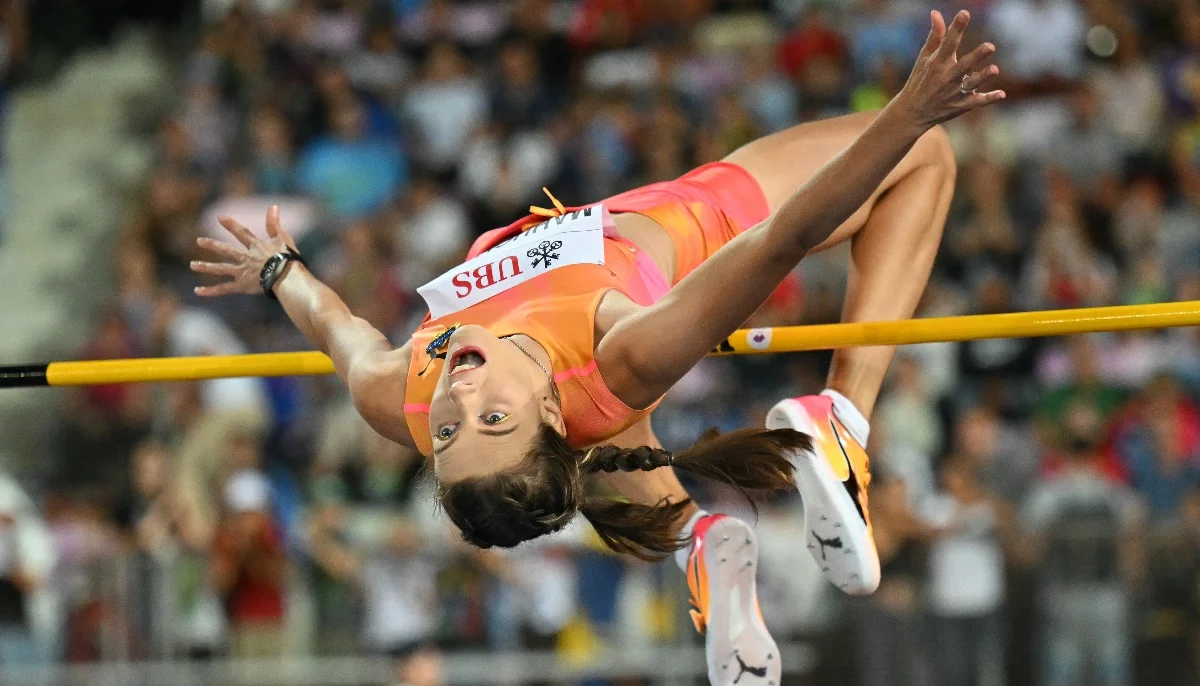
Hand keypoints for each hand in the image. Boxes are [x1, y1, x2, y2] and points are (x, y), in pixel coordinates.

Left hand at [190, 205, 297, 296]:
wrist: (285, 276)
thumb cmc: (288, 258)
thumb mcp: (282, 238)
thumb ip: (274, 223)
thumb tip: (273, 205)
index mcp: (256, 247)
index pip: (241, 233)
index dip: (231, 225)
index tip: (220, 217)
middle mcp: (245, 258)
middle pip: (226, 250)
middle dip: (212, 245)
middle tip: (199, 241)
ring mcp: (242, 272)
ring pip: (221, 268)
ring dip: (206, 267)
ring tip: (192, 265)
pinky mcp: (241, 286)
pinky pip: (224, 288)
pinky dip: (211, 291)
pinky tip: (197, 291)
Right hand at [894, 10, 1004, 129]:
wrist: (912, 112)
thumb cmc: (920, 80)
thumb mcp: (924, 58)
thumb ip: (935, 36)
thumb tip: (936, 13)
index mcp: (937, 63)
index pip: (948, 43)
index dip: (957, 28)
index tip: (964, 13)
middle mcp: (946, 77)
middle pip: (964, 65)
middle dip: (976, 56)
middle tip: (990, 46)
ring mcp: (954, 92)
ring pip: (971, 84)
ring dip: (983, 77)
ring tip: (994, 69)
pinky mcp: (960, 105)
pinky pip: (976, 102)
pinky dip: (989, 99)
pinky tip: (1001, 94)